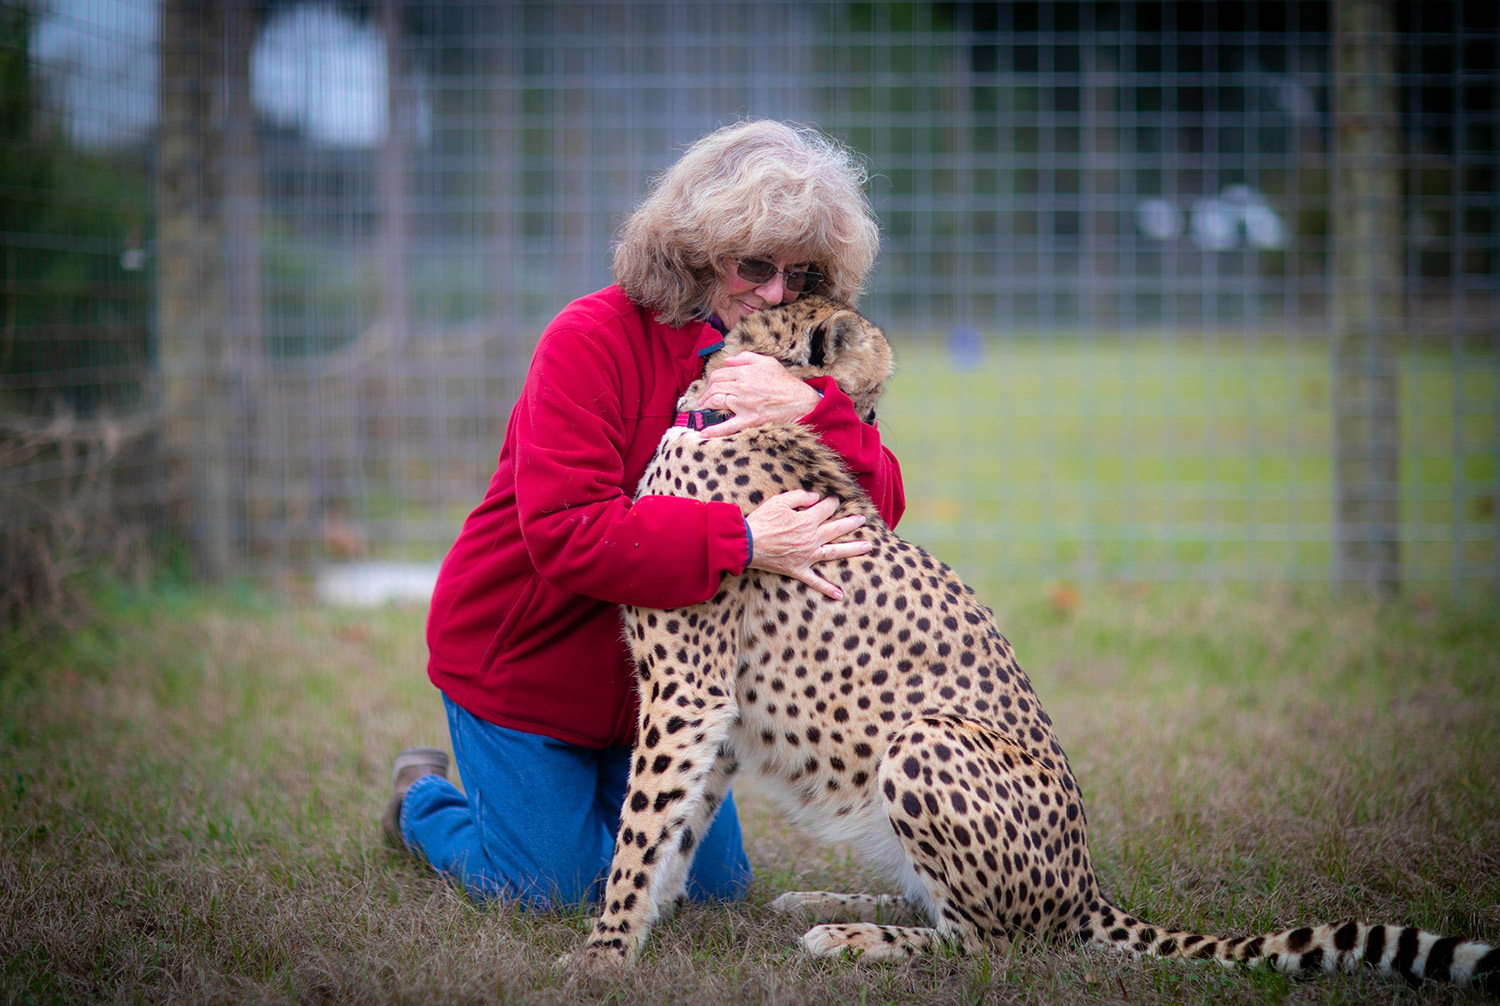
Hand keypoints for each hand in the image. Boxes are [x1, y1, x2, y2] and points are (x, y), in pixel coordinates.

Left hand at [695, 352, 820, 437]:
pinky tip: (703, 433)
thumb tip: (727, 360)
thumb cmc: (785, 382)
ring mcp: (743, 404)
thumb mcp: (767, 361)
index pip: (718, 374)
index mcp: (744, 372)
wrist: (800, 401)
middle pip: (714, 387)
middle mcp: (741, 387)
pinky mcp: (748, 419)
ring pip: (716, 402)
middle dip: (705, 393)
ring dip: (705, 405)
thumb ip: (745, 358)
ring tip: (702, 408)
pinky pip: (727, 426)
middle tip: (703, 398)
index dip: (711, 380)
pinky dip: (714, 430)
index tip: (710, 386)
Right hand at [744, 490, 870, 599]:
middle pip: (837, 528)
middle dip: (851, 522)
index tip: (833, 500)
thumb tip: (816, 497)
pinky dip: (827, 588)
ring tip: (868, 546)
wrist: (746, 543)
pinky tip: (840, 595)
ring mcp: (807, 556)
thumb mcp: (779, 501)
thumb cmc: (762, 521)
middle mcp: (811, 538)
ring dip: (852, 549)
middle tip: (862, 519)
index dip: (831, 502)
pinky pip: (815, 581)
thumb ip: (800, 496)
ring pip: (835, 552)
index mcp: (807, 520)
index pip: (826, 508)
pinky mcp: (798, 569)